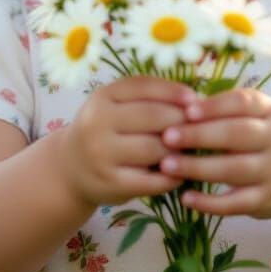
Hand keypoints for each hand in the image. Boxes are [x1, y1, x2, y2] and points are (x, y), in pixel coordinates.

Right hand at [62, 76, 196, 207]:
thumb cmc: (106, 130)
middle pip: (152, 117)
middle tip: (199, 127)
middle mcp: (97, 123)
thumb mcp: (116, 105)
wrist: (70, 168)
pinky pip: (151, 180)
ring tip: (190, 149)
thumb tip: (196, 100)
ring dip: (178, 149)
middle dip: (181, 121)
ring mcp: (101, 155)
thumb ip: (149, 98)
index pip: (144, 87)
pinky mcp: (110, 184)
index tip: (196, 99)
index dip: (174, 91)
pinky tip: (179, 173)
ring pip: (154, 148)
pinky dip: (171, 177)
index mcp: (102, 96)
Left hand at [158, 88, 270, 219]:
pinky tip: (186, 198)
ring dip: (198, 168)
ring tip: (167, 165)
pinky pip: (236, 203)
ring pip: (235, 170)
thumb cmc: (266, 138)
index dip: (215, 106)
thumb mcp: (258, 116)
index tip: (186, 110)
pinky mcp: (267, 200)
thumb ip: (227, 110)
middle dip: (200, 135)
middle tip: (167, 136)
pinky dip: (210, 203)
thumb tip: (181, 105)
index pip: (244, 103)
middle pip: (237, 135)